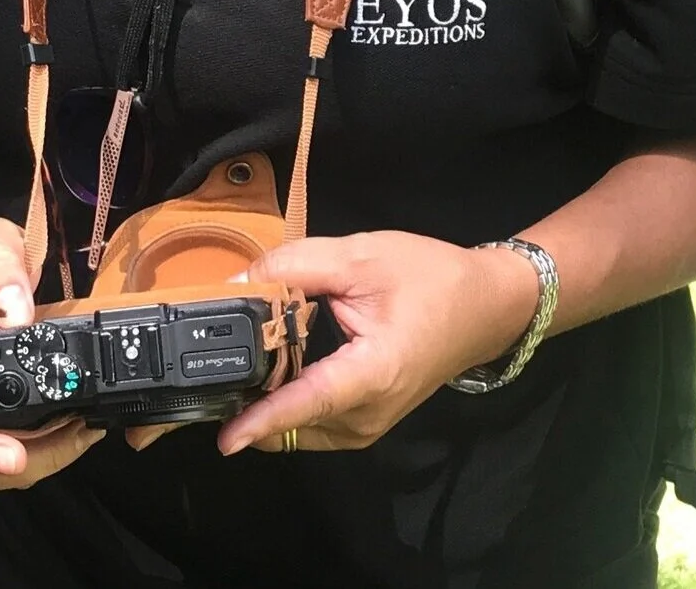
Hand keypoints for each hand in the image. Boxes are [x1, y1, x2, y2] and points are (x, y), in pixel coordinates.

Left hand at [216, 233, 540, 455]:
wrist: (486, 307)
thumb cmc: (431, 278)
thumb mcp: (361, 257)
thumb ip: (294, 266)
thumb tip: (235, 282)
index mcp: (374, 374)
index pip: (308, 403)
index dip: (263, 420)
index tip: (223, 438)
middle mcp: (367, 415)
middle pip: (291, 419)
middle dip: (247, 398)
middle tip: (209, 364)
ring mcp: (365, 427)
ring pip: (295, 426)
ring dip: (265, 398)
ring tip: (242, 353)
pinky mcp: (362, 425)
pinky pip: (310, 421)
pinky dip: (286, 399)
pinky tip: (276, 361)